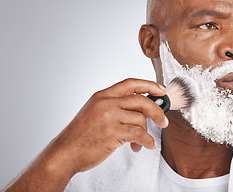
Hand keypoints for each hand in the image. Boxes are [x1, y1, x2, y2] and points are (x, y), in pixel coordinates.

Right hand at [49, 78, 167, 174]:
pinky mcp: (113, 133)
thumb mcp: (94, 112)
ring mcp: (109, 117)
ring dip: (146, 132)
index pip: (130, 83)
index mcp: (102, 95)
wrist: (65, 152)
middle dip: (157, 111)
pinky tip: (146, 146)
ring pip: (141, 119)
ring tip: (141, 142)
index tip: (161, 91)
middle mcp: (106, 103)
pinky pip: (139, 134)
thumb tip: (140, 109)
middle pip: (141, 100)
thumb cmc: (80, 135)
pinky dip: (147, 141)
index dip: (149, 85)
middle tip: (163, 121)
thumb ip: (114, 106)